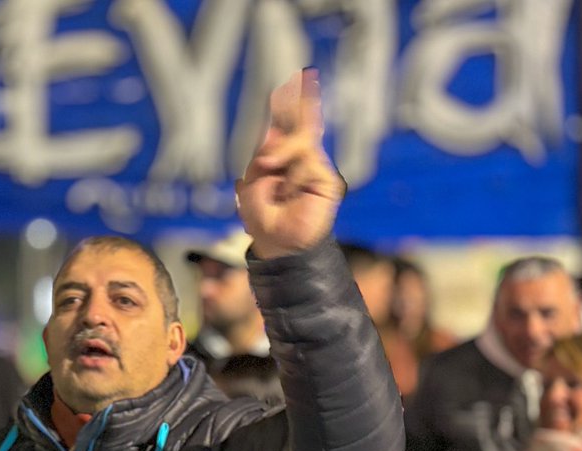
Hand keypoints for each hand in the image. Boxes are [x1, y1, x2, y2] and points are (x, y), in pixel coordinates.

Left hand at [235, 68, 344, 258]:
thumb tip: (275, 136)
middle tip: (286, 110)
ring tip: (272, 175)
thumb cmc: (262, 216)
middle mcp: (302, 160)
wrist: (277, 243)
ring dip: (282, 156)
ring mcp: (315, 169)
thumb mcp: (253, 181)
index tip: (303, 78)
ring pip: (302, 142)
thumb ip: (265, 156)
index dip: (294, 103)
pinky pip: (309, 164)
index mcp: (283, 158)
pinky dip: (294, 177)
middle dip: (290, 116)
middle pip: (301, 126)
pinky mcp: (328, 181)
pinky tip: (289, 191)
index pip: (290, 125)